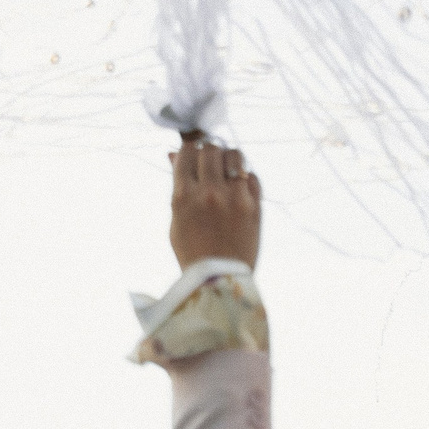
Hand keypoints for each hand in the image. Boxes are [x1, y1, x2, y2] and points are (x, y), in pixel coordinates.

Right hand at [170, 138, 262, 270]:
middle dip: (208, 152)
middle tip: (209, 164)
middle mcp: (209, 193)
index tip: (192, 157)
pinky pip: (252, 176)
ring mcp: (234, 198)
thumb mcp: (176, 218)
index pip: (186, 151)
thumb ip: (177, 184)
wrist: (220, 280)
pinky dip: (245, 177)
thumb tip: (174, 154)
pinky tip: (239, 188)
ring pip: (235, 155)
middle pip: (210, 148)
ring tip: (226, 171)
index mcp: (184, 196)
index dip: (189, 151)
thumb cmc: (193, 250)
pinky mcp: (255, 207)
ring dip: (229, 159)